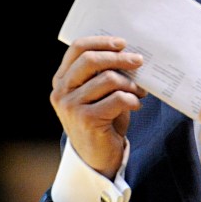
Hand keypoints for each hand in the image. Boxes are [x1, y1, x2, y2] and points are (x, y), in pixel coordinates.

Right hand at [50, 36, 146, 178]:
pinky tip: (136, 105)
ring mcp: (71, 106)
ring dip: (130, 83)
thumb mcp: (97, 94)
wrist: (97, 159)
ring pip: (108, 79)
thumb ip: (102, 74)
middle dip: (119, 58)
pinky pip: (117, 98)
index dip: (101, 42)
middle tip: (139, 61)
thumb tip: (128, 53)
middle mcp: (62, 91)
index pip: (77, 49)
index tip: (122, 43)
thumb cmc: (101, 122)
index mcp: (62, 80)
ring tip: (139, 91)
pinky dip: (132, 99)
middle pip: (91, 60)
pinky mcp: (86, 120)